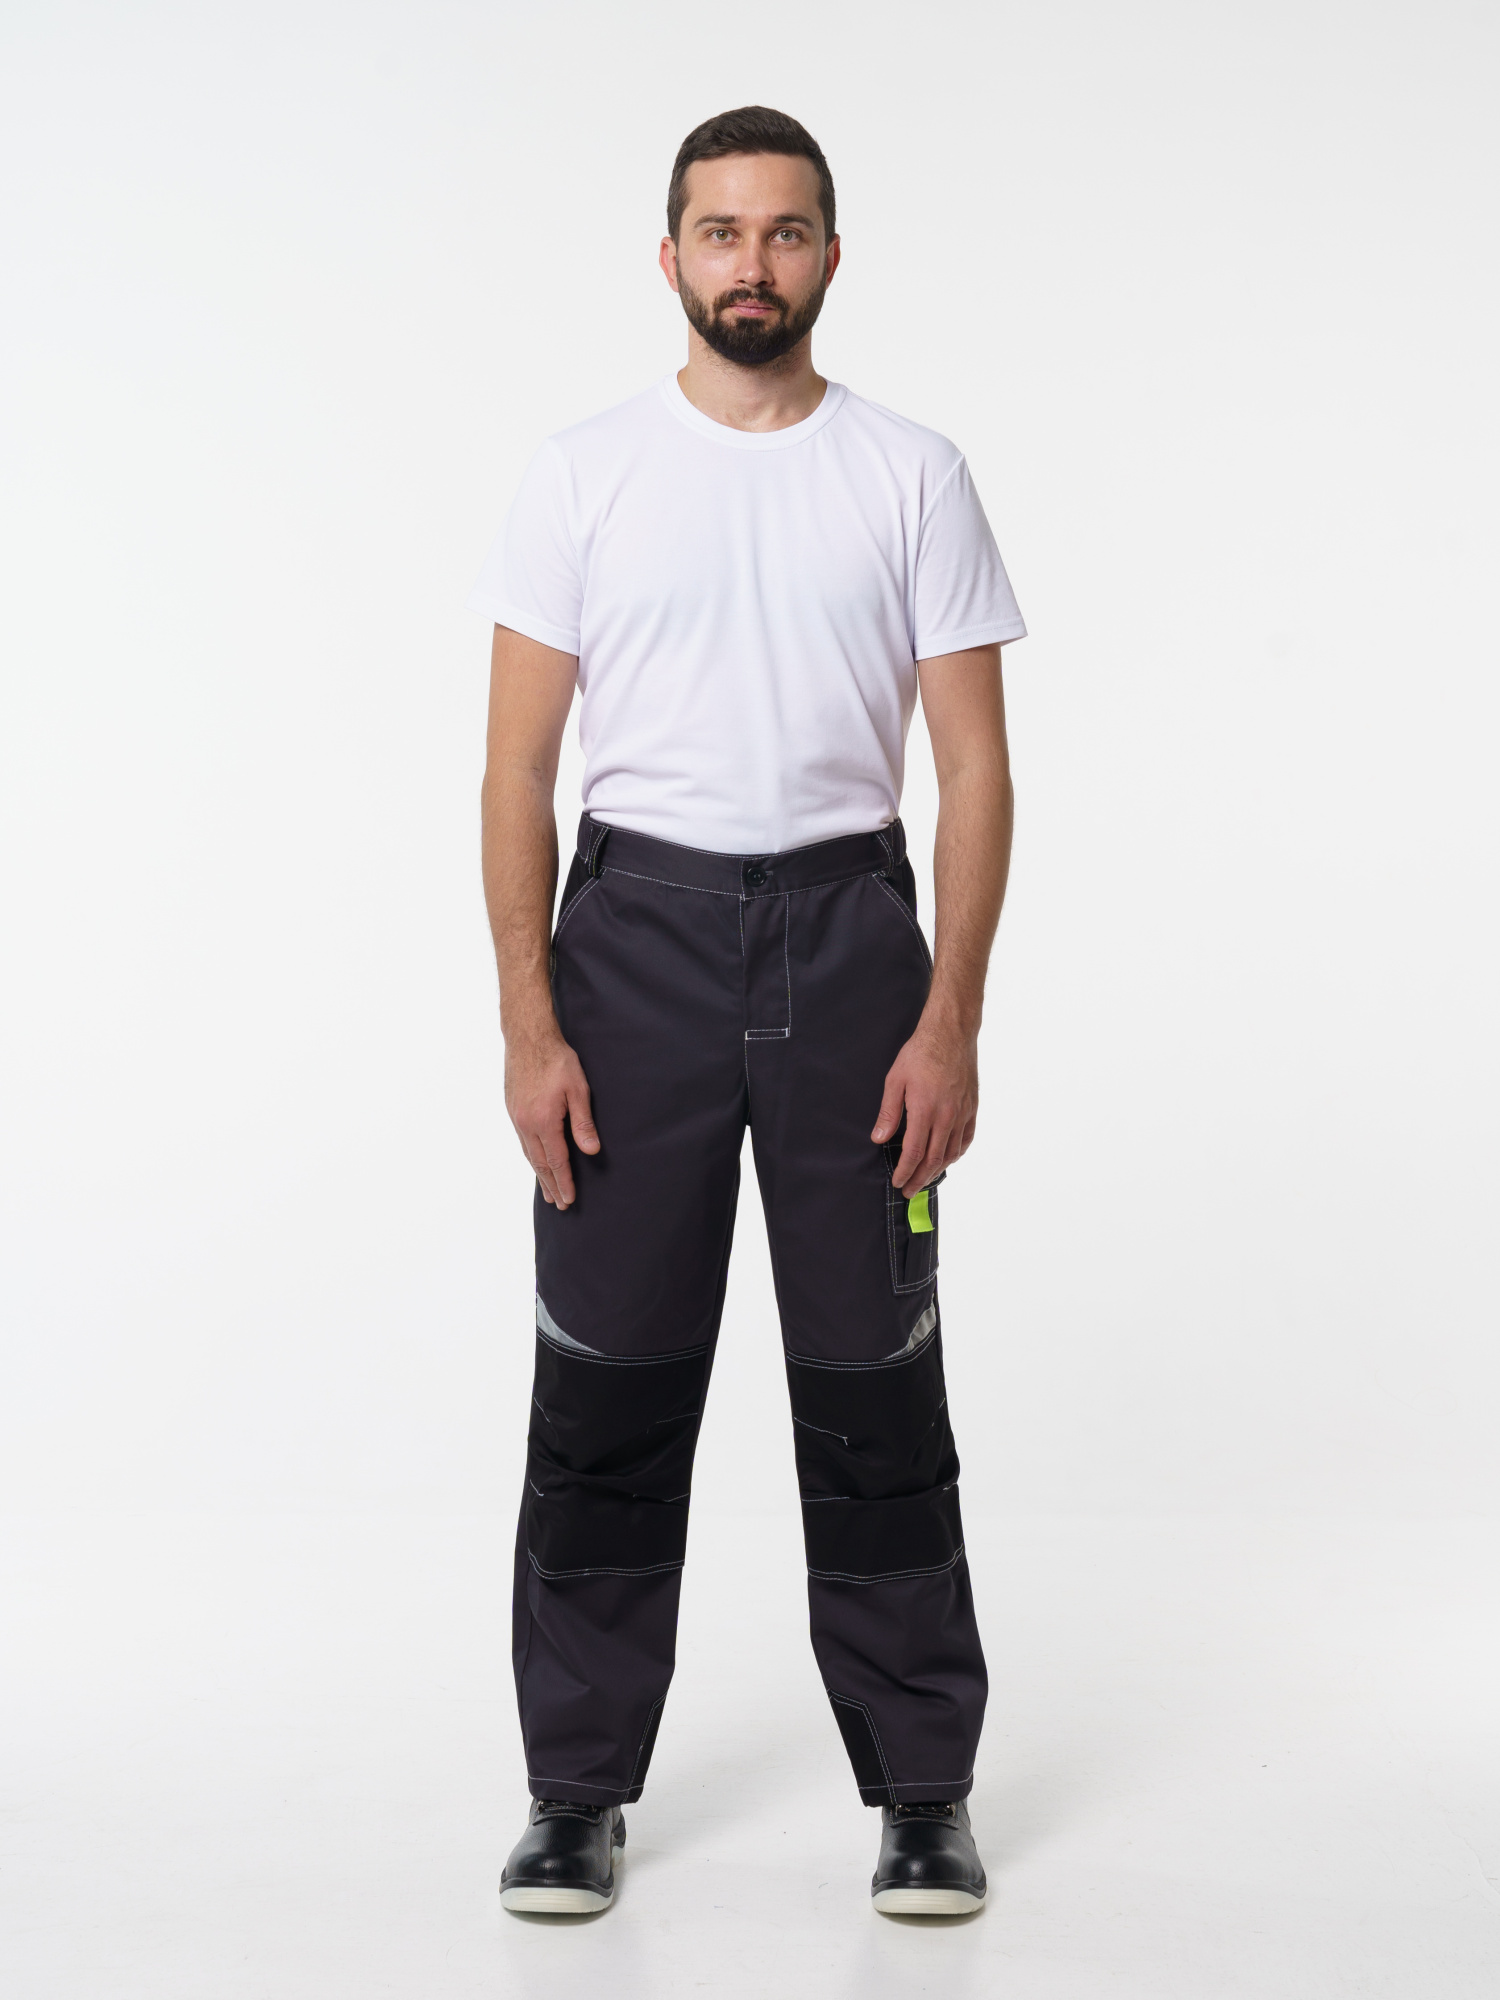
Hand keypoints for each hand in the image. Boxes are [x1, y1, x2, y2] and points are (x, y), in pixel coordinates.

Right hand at [504, 1026, 599, 1207]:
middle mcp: (526, 1124)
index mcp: (543, 1121)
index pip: (557, 1161)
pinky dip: (530, 1156)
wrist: (528, 1037)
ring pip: (529, 1154)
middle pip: (540, 1163)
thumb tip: (591, 1151)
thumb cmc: (557, 1060)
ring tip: (546, 1191)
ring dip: (539, 1174)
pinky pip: (522, 1141)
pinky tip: (535, 1161)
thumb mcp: (578, 1089)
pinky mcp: (512, 1109)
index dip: (564, 1182)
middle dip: (551, 1185)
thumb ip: (583, 1123)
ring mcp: (516, 1117)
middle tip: (558, 1204)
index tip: (569, 1199)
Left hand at [870, 1013, 978, 1196]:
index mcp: (925, 1110)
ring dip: (937, 1170)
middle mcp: (947, 1116)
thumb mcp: (895, 1079)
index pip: (915, 1152)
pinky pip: (966, 1139)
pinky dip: (956, 1154)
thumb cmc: (920, 1053)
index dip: (905, 1171)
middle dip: (919, 1178)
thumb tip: (879, 1139)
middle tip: (909, 1191)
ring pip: (951, 1152)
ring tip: (924, 1179)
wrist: (951, 1033)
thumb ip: (888, 1112)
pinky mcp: (971, 1107)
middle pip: (934, 1159)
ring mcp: (962, 1113)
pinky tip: (948, 1159)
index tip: (898, 1183)